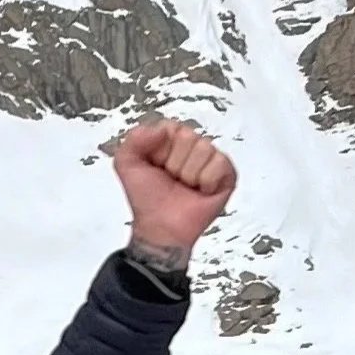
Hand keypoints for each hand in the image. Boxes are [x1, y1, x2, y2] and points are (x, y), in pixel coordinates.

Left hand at [108, 118, 236, 259]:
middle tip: (172, 179)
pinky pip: (219, 163)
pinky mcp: (227, 174)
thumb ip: (134, 138)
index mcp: (171, 139)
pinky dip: (207, 181)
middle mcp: (193, 145)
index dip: (160, 150)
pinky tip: (201, 190)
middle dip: (174, 163)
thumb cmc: (147, 199)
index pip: (170, 127)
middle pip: (188, 136)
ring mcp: (211, 159)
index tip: (156, 166)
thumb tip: (160, 129)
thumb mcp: (126, 164)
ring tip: (185, 186)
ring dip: (189, 174)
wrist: (160, 227)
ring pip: (203, 149)